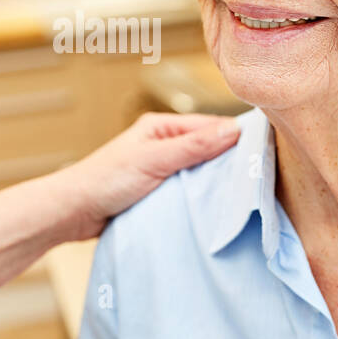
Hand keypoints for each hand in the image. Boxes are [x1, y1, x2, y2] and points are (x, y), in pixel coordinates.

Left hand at [52, 112, 240, 240]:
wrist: (73, 212)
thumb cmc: (105, 180)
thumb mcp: (153, 160)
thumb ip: (192, 147)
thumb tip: (233, 131)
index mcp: (162, 127)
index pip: (211, 127)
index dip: (236, 139)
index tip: (264, 154)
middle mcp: (164, 144)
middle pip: (208, 151)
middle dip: (229, 164)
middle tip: (257, 180)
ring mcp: (162, 169)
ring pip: (200, 173)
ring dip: (213, 185)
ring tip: (239, 197)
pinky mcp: (158, 192)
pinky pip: (187, 192)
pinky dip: (199, 199)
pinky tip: (213, 210)